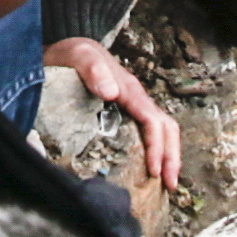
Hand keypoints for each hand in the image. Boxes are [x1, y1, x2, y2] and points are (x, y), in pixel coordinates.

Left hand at [48, 36, 178, 189]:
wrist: (65, 50)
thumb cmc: (71, 53)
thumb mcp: (78, 55)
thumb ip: (93, 69)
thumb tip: (111, 92)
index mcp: (129, 90)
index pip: (153, 121)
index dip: (157, 147)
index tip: (153, 171)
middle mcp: (136, 98)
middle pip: (166, 128)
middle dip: (172, 157)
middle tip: (170, 185)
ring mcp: (132, 105)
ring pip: (161, 131)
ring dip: (167, 156)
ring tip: (165, 183)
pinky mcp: (124, 112)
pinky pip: (147, 132)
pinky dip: (155, 151)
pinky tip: (148, 168)